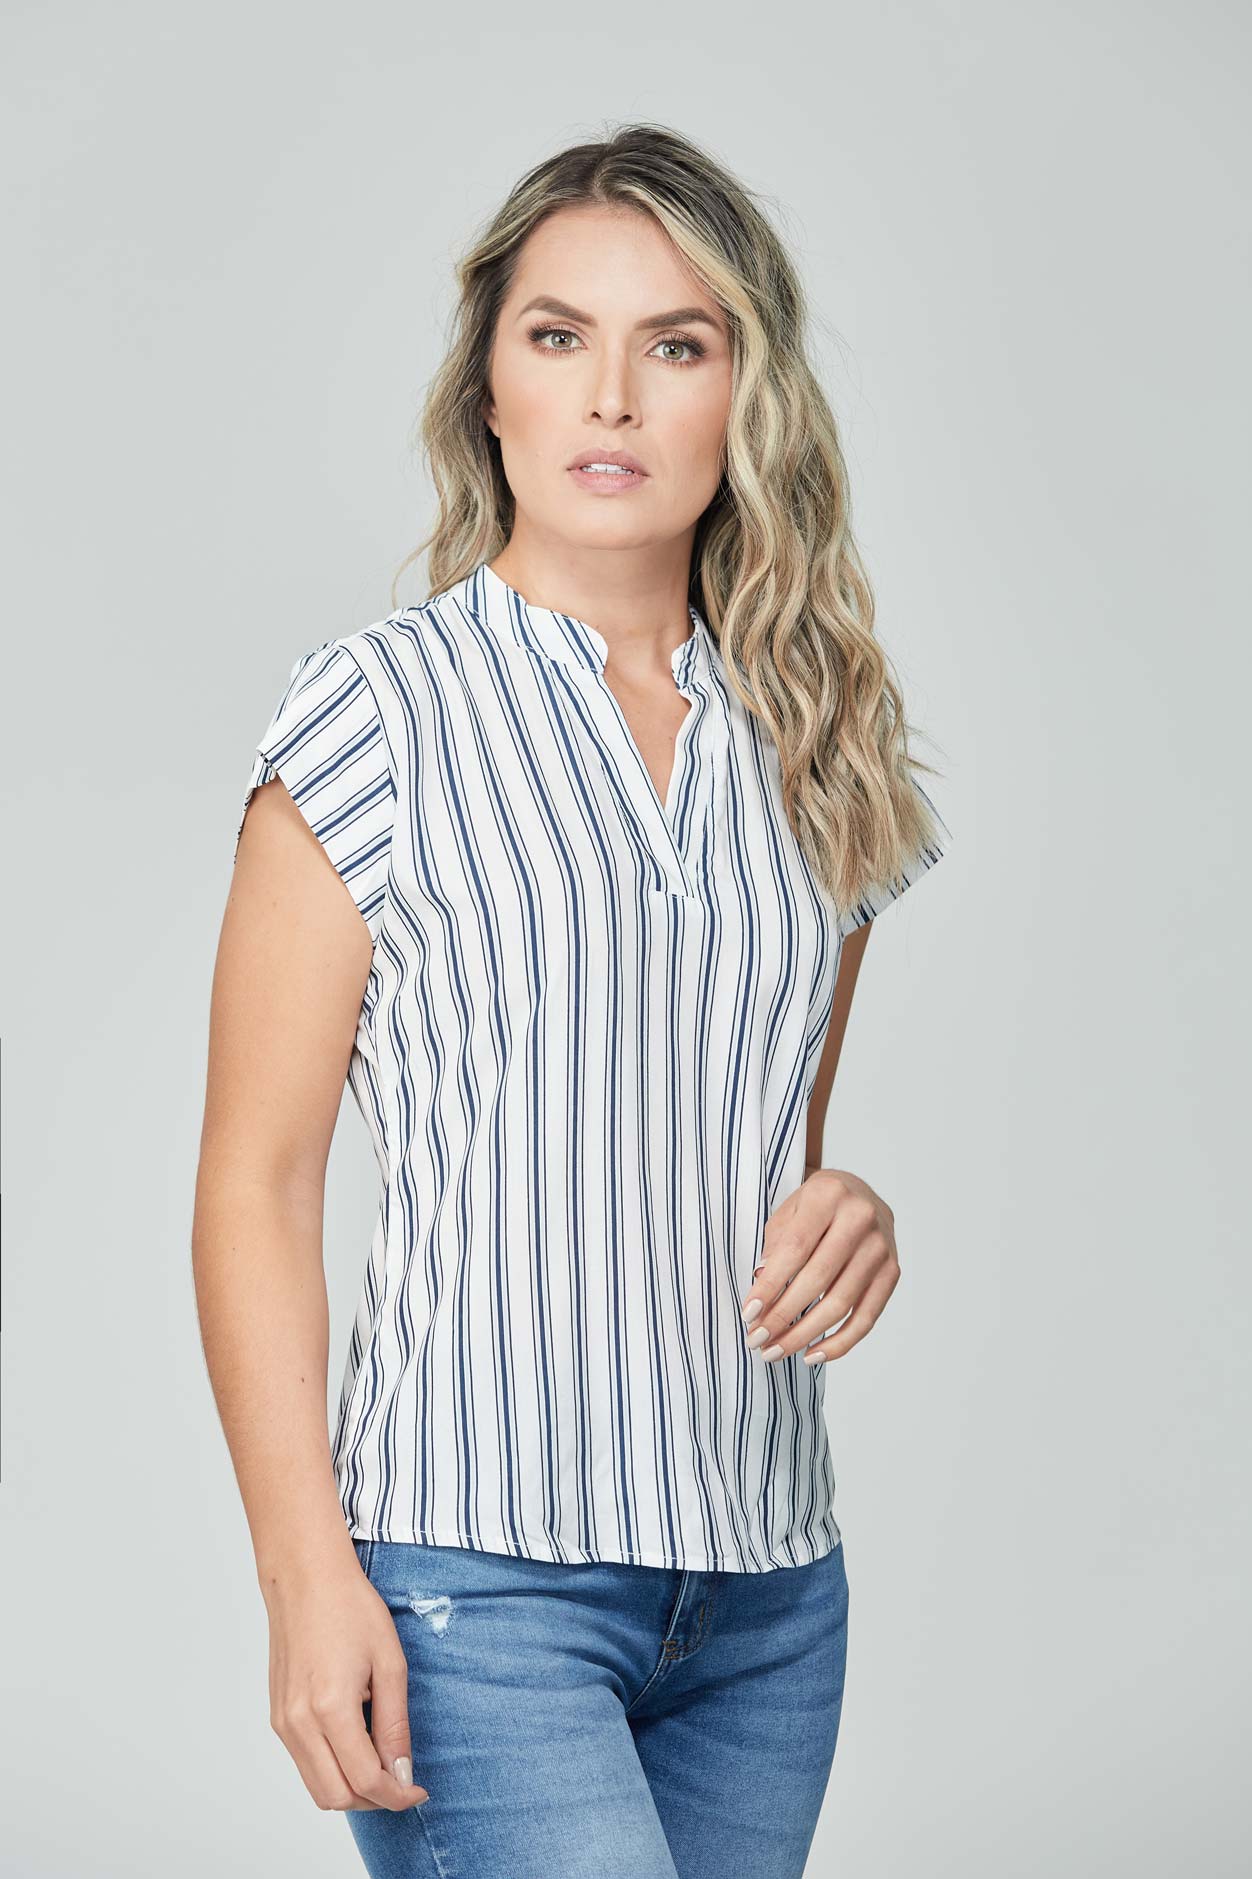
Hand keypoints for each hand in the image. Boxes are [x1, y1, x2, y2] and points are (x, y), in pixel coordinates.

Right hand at [261, 1548, 429, 1811]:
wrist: (306, 1578)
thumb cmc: (350, 1609)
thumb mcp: (389, 1663)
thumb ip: (394, 1725)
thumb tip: (401, 1773)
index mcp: (330, 1708)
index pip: (365, 1780)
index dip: (397, 1795)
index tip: (418, 1790)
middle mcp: (299, 1723)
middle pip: (336, 1797)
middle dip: (374, 1800)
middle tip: (402, 1780)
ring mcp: (283, 1722)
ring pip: (317, 1787)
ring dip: (351, 1789)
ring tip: (382, 1761)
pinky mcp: (278, 1716)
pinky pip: (304, 1764)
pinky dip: (332, 1769)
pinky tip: (356, 1743)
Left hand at [741, 1166, 899, 1365]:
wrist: (859, 1193)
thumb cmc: (815, 1205)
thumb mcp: (788, 1211)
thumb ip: (774, 1248)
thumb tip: (762, 1299)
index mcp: (828, 1195)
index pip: (795, 1250)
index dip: (770, 1286)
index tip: (748, 1314)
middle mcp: (860, 1218)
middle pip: (817, 1280)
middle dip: (783, 1316)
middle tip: (757, 1339)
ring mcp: (881, 1247)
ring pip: (840, 1304)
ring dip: (804, 1335)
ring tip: (776, 1351)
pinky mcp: (892, 1272)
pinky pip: (866, 1318)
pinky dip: (839, 1343)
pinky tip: (812, 1354)